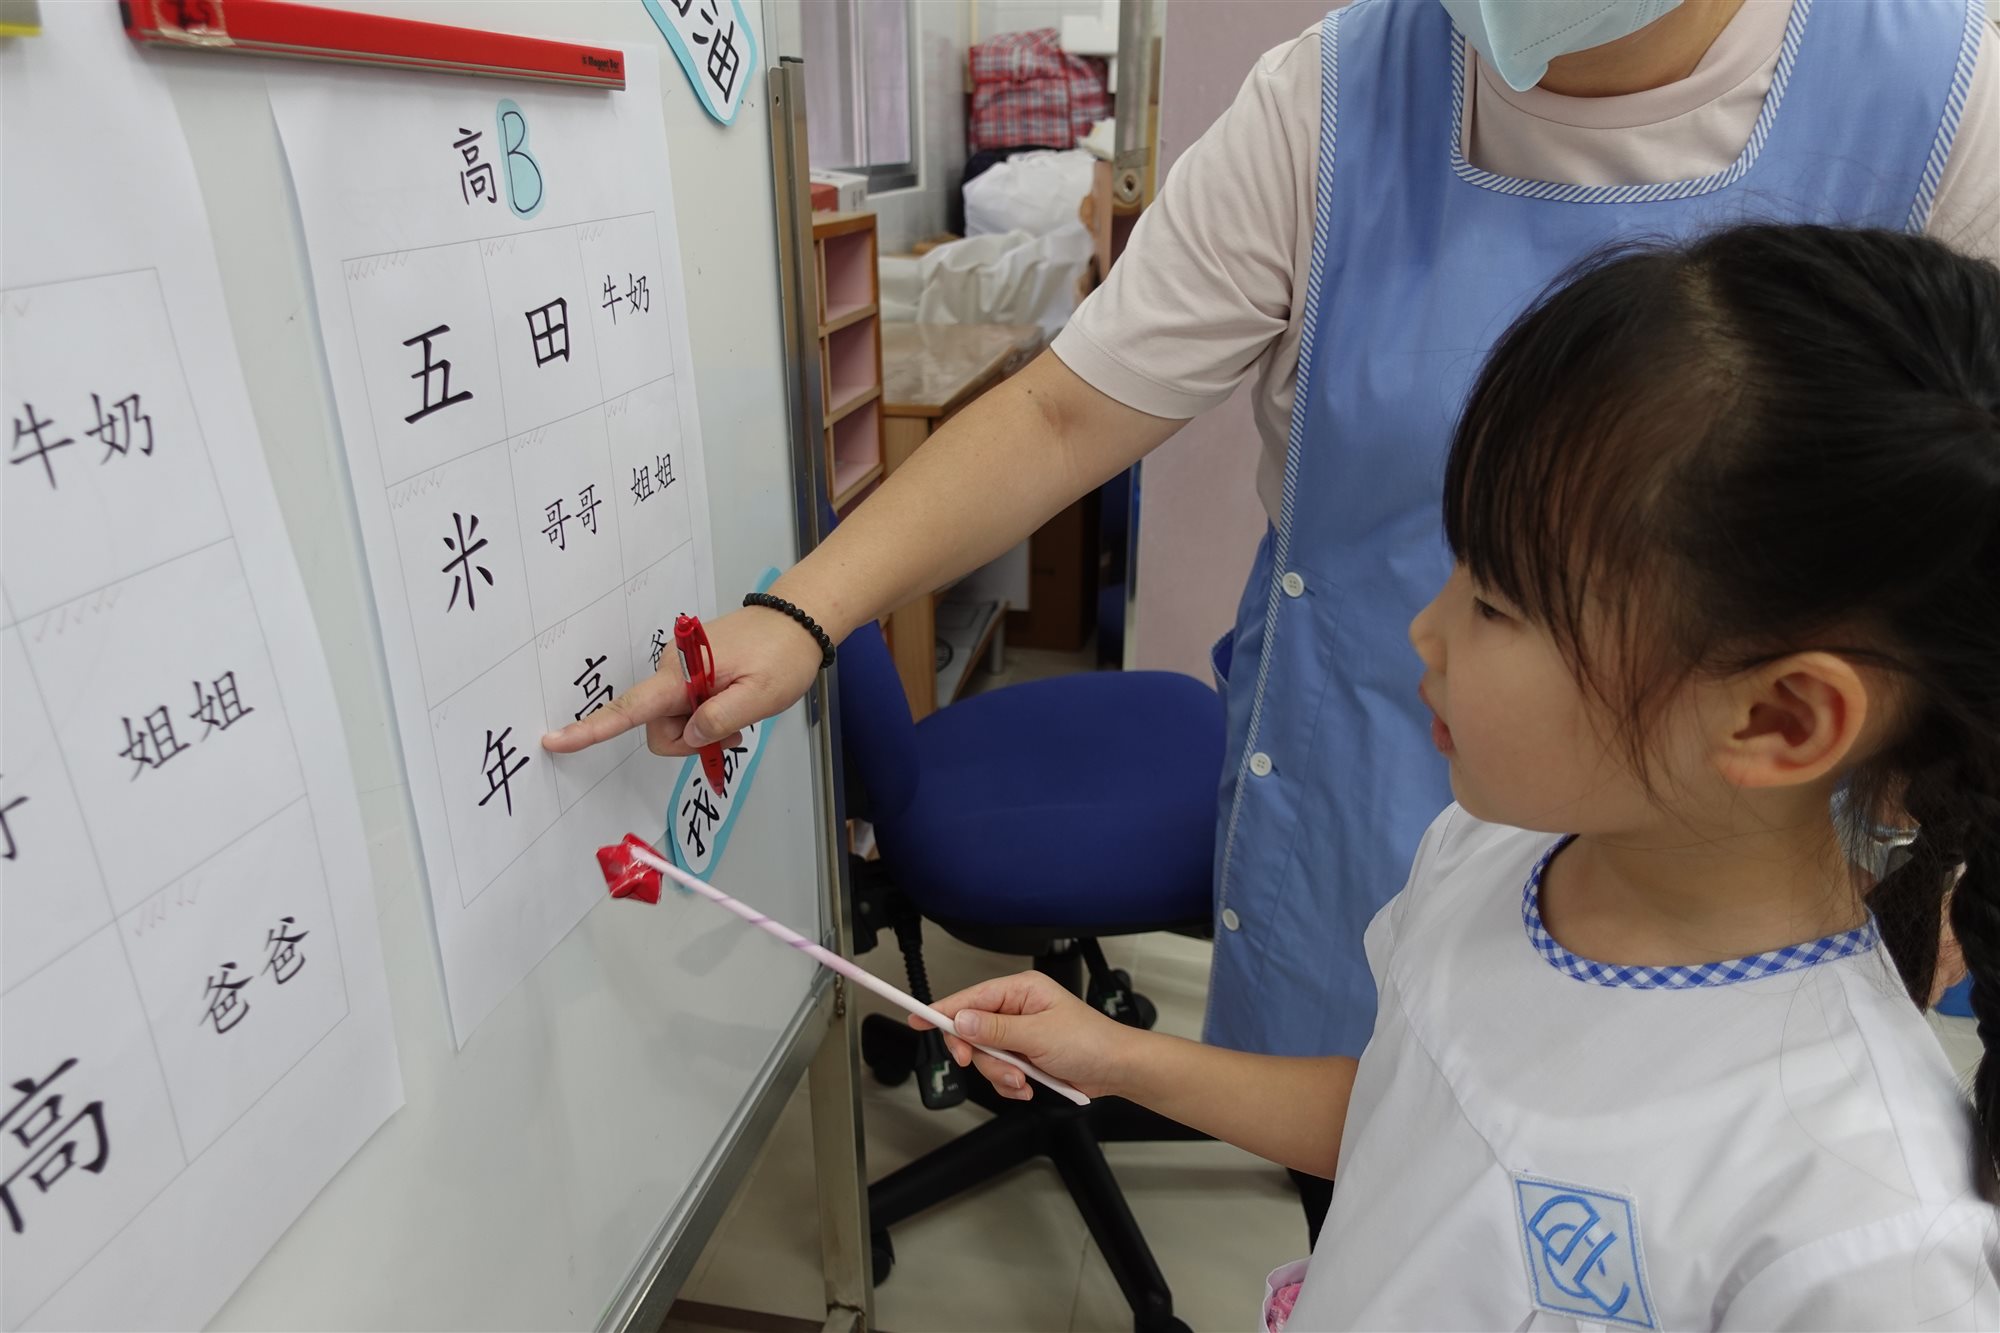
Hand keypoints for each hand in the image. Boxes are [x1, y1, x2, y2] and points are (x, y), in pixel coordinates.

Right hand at [539, 604, 824, 757]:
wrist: (799, 618)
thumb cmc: (783, 655)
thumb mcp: (759, 697)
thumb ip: (718, 721)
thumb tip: (686, 737)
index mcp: (680, 673)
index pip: (630, 708)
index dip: (591, 730)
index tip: (554, 740)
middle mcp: (672, 668)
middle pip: (657, 725)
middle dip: (688, 741)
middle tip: (732, 735)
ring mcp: (680, 667)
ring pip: (672, 720)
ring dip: (701, 730)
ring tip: (739, 719)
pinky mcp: (691, 668)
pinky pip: (685, 705)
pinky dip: (705, 717)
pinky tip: (733, 707)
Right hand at [913, 971, 1139, 1100]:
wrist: (1116, 1069)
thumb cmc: (1091, 1041)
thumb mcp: (1038, 1035)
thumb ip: (995, 1030)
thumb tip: (962, 1021)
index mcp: (1021, 990)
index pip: (971, 998)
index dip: (943, 1010)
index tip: (918, 1019)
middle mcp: (1017, 1010)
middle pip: (973, 1032)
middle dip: (984, 1056)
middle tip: (993, 1066)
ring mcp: (1020, 1035)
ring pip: (986, 1057)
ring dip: (1001, 1074)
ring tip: (1023, 1079)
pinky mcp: (1024, 1057)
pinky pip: (1000, 1073)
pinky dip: (1010, 1084)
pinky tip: (1029, 1085)